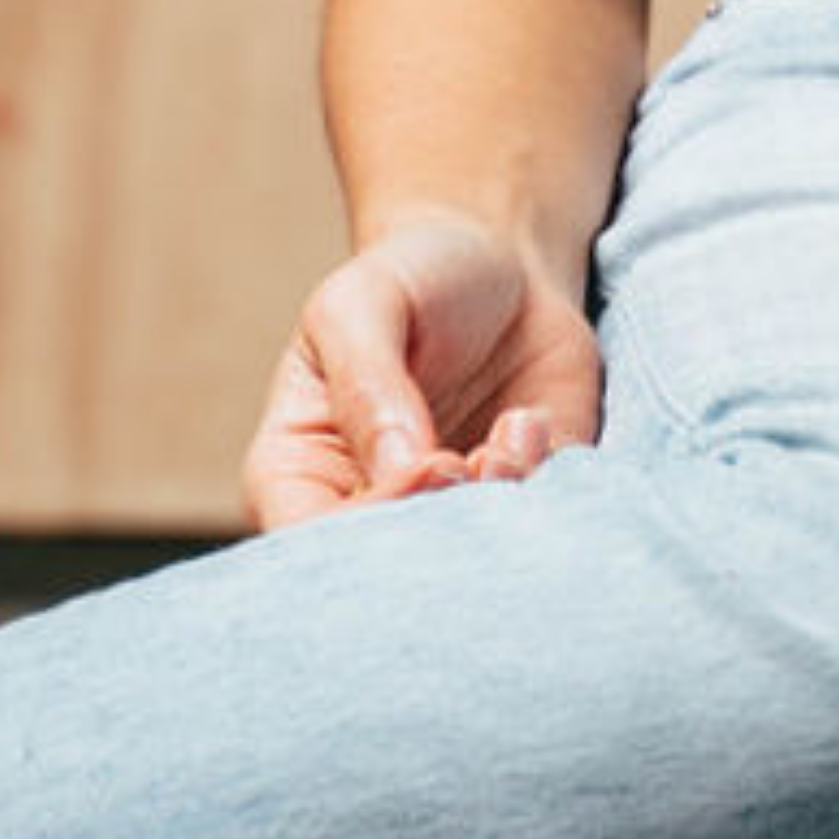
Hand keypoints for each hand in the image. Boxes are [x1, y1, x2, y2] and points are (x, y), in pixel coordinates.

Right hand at [240, 210, 607, 533]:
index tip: (431, 464)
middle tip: (476, 460)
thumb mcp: (362, 303)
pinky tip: (530, 423)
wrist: (503, 260)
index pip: (312, 548)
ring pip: (466, 564)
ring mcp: (442, 516)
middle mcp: (364, 513)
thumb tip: (399, 469)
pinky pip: (532, 534)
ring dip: (498, 505)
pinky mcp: (516, 506)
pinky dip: (543, 490)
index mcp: (296, 478)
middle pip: (388, 578)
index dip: (371, 527)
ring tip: (512, 433)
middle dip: (445, 527)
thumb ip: (367, 384)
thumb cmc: (412, 276)